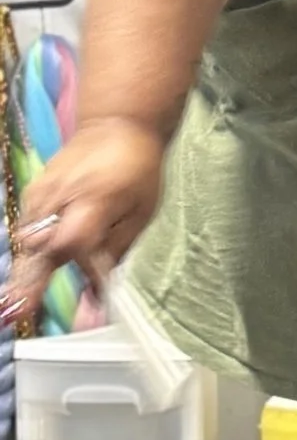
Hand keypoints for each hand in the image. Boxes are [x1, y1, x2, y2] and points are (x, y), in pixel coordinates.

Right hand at [6, 117, 167, 321]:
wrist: (115, 127)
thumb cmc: (137, 172)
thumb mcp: (141, 213)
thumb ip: (116, 253)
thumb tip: (99, 295)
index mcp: (94, 200)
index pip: (73, 241)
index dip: (75, 273)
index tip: (85, 301)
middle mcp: (59, 198)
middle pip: (38, 246)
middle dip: (27, 282)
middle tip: (13, 313)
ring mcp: (40, 195)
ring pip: (28, 242)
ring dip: (24, 273)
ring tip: (11, 308)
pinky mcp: (32, 194)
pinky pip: (29, 231)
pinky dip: (29, 255)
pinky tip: (24, 281)